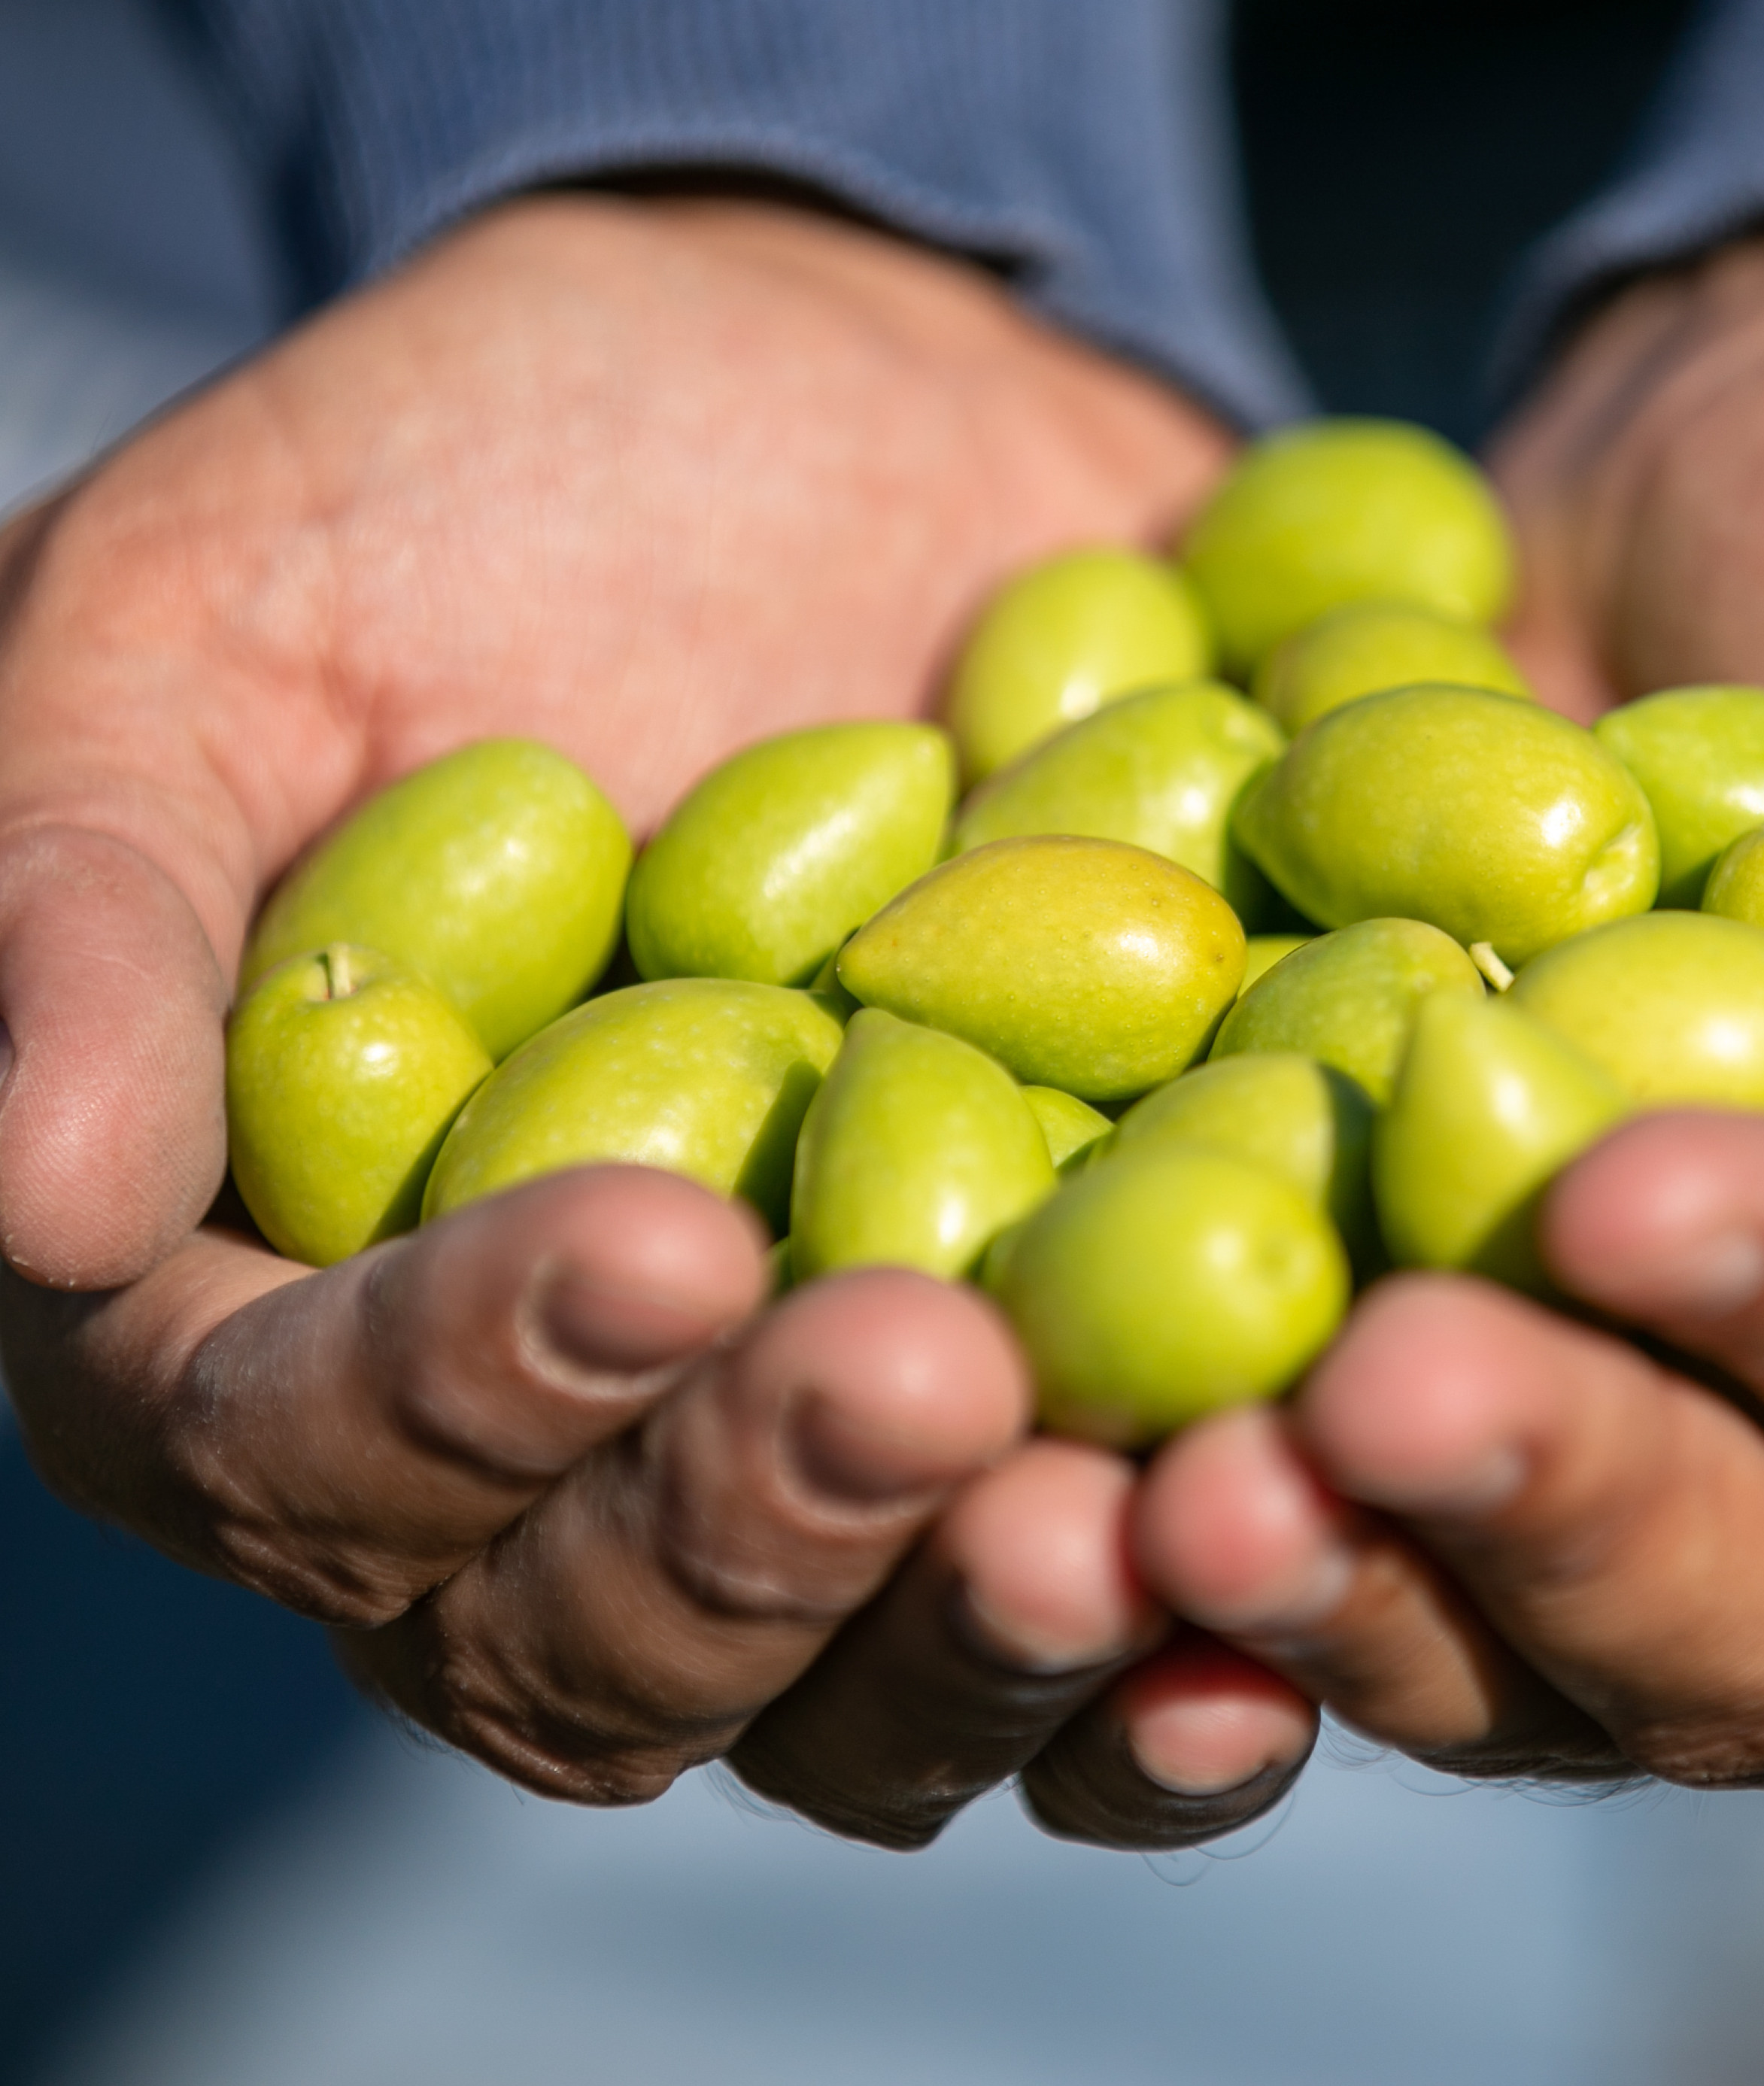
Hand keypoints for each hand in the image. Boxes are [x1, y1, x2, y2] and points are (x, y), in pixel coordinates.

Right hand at [0, 193, 1311, 1843]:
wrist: (825, 405)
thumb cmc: (459, 490)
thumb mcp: (207, 622)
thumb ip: (93, 890)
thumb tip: (39, 1195)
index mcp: (306, 1296)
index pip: (315, 1453)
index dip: (457, 1396)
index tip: (652, 1249)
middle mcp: (566, 1436)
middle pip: (611, 1631)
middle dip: (758, 1534)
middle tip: (925, 1385)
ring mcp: (827, 1424)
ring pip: (874, 1680)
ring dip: (1001, 1636)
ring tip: (1143, 1520)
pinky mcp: (1067, 1367)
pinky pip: (1125, 1580)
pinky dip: (1209, 1611)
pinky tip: (1314, 1559)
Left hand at [1136, 210, 1763, 1801]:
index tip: (1640, 1184)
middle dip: (1592, 1519)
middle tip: (1365, 1395)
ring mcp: (1703, 1479)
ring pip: (1564, 1663)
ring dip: (1370, 1597)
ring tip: (1174, 1497)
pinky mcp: (1479, 1403)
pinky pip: (1366, 1552)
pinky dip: (1234, 1553)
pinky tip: (1090, 1496)